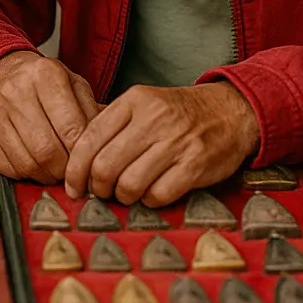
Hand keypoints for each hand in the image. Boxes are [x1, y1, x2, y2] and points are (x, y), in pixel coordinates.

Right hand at [0, 52, 102, 183]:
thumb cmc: (42, 84)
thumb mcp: (74, 86)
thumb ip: (93, 113)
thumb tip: (108, 145)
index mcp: (45, 75)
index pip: (72, 129)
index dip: (85, 155)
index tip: (91, 165)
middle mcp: (15, 90)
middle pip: (48, 151)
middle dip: (66, 170)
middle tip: (74, 173)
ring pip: (28, 164)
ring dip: (47, 175)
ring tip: (56, 170)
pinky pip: (8, 168)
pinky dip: (26, 174)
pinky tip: (34, 164)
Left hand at [63, 82, 259, 205]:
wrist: (230, 112)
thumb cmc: (177, 114)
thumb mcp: (142, 105)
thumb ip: (111, 126)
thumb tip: (74, 159)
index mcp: (133, 101)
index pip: (89, 137)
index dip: (75, 168)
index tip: (73, 185)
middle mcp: (153, 118)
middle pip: (105, 165)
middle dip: (97, 187)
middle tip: (101, 192)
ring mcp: (176, 142)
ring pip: (129, 184)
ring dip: (123, 197)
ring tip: (127, 193)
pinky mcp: (196, 164)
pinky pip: (158, 195)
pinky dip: (149, 201)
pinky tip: (152, 194)